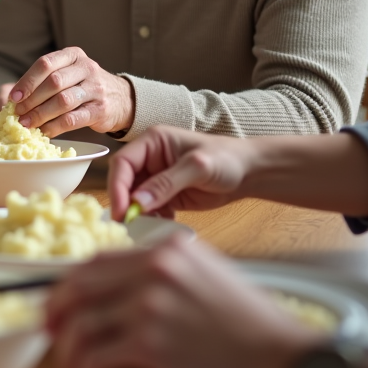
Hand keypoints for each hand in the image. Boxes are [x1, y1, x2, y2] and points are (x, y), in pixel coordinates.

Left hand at [8, 47, 133, 136]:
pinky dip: (55, 127)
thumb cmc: (84, 86)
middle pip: (53, 82)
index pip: (46, 64)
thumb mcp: (68, 74)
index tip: (14, 97)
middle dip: (32, 99)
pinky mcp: (101, 110)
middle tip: (18, 113)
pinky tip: (44, 131)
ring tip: (27, 123)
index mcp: (73, 55)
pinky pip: (73, 119)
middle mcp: (86, 68)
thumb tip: (13, 99)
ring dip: (41, 114)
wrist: (121, 99)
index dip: (27, 81)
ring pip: (63, 101)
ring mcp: (96, 88)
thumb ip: (45, 81)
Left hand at [45, 236, 316, 367]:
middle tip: (51, 337)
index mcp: (166, 250)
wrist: (285, 358)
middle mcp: (152, 269)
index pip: (96, 262)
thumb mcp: (207, 279)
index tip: (60, 307)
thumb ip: (164, 277)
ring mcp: (148, 303)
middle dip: (56, 315)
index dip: (69, 286)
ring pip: (79, 327)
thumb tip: (117, 297)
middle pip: (77, 287)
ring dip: (69, 358)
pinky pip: (95, 360)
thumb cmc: (252, 328)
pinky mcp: (149, 341)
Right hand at [108, 125, 254, 220]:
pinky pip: (149, 209)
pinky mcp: (164, 195)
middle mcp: (148, 159)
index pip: (123, 163)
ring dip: (138, 214)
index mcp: (152, 141)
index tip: (121, 211)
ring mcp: (156, 178)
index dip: (117, 186)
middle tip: (128, 225)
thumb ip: (167, 183)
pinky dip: (152, 219)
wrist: (250, 172)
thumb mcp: (198, 167)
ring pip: (134, 198)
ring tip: (149, 226)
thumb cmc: (227, 159)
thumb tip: (138, 202)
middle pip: (124, 182)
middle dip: (125, 203)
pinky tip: (165, 223)